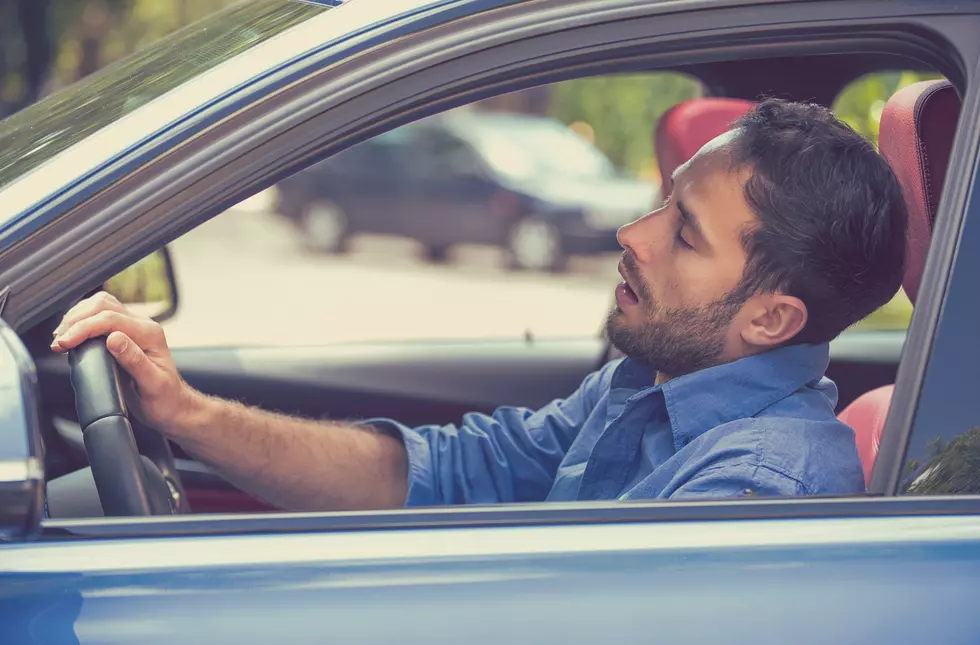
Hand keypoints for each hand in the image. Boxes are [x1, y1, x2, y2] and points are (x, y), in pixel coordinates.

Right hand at [51, 292, 199, 432]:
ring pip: (100, 306)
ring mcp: (133, 328)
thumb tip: (113, 338)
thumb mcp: (152, 385)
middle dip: (76, 320)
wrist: (172, 406)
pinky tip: (71, 335)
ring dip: (76, 318)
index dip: (83, 328)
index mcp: (150, 334)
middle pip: (103, 305)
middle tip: (59, 341)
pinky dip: (81, 321)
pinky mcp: (124, 334)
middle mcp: (143, 326)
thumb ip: (134, 361)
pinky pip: (99, 316)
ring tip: (60, 338)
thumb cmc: (165, 399)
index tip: (65, 343)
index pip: (111, 319)